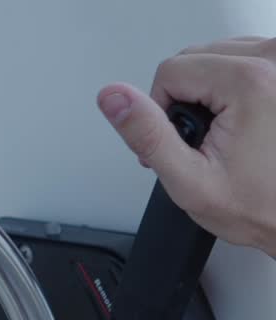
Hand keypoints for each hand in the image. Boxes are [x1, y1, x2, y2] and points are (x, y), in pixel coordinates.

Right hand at [97, 36, 275, 256]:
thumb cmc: (256, 205)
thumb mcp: (189, 180)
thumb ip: (148, 135)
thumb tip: (115, 98)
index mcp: (248, 82)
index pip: (170, 71)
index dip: (160, 113)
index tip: (180, 146)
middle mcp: (270, 62)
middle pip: (192, 60)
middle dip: (182, 103)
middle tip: (197, 145)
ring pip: (212, 58)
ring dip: (204, 95)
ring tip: (217, 136)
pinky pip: (236, 62)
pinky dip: (225, 90)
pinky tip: (232, 121)